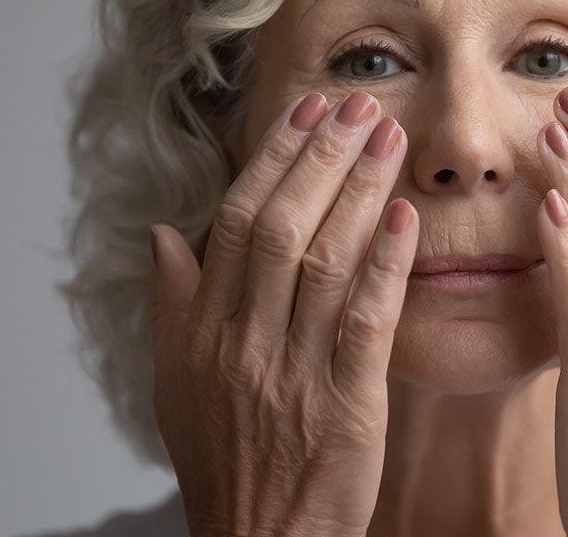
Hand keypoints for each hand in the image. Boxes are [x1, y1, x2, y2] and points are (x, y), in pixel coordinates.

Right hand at [148, 92, 417, 536]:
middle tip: (358, 105)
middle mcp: (244, 342)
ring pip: (324, 262)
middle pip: (280, 227)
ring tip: (388, 138)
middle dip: (321, 158)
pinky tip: (407, 218)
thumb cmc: (224, 463)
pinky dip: (387, 266)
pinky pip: (366, 322)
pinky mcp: (346, 405)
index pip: (235, 222)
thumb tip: (160, 236)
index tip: (306, 111)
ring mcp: (294, 372)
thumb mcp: (174, 385)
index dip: (273, 160)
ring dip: (358, 193)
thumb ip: (171, 305)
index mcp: (205, 331)